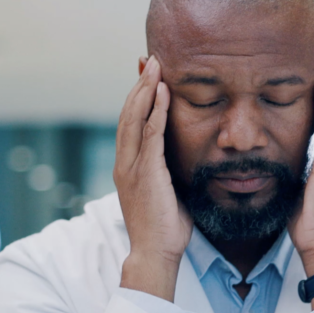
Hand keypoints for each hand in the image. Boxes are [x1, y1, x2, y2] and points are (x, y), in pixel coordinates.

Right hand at [114, 55, 191, 301]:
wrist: (155, 254)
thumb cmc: (166, 230)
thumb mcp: (169, 194)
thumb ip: (171, 173)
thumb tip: (188, 162)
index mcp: (129, 167)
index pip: (131, 123)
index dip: (138, 97)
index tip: (148, 75)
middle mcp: (125, 163)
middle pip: (128, 113)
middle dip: (139, 84)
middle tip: (149, 59)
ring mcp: (132, 167)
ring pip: (134, 117)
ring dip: (145, 88)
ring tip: (154, 65)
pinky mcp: (145, 173)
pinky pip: (150, 134)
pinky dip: (155, 110)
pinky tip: (163, 91)